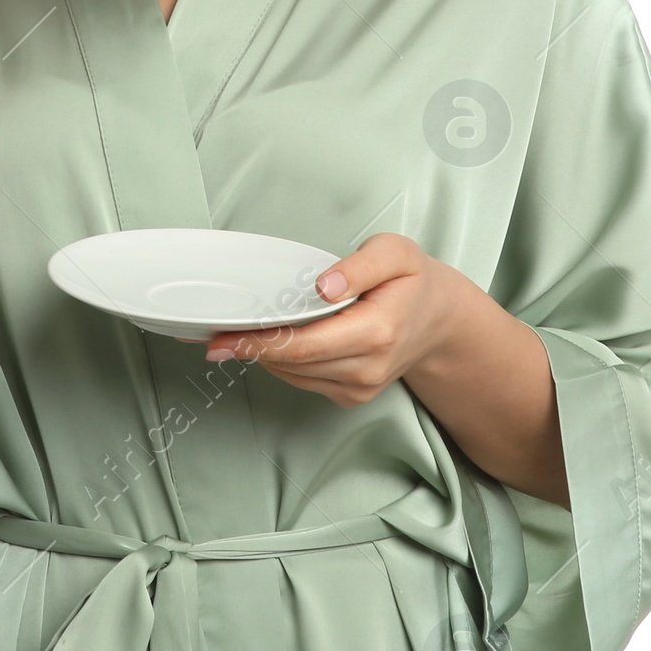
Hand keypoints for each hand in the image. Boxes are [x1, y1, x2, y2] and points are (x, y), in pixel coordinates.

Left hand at [202, 233, 457, 407]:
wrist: (439, 322)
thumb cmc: (413, 281)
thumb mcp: (396, 254)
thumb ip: (360, 266)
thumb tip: (324, 286)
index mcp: (376, 332)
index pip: (305, 343)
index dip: (260, 341)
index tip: (224, 337)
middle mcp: (366, 367)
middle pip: (294, 362)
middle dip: (249, 349)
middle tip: (210, 337)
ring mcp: (359, 387)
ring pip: (295, 374)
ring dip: (262, 356)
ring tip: (230, 336)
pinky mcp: (352, 396)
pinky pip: (304, 380)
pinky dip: (281, 362)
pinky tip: (266, 344)